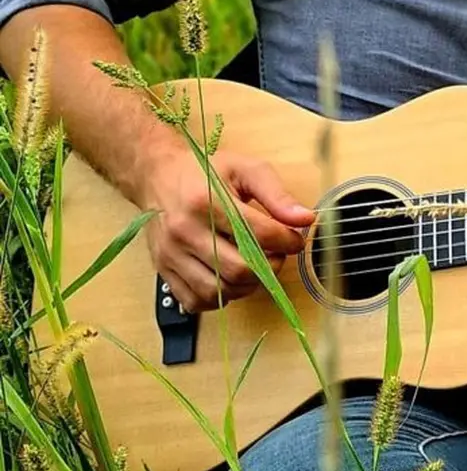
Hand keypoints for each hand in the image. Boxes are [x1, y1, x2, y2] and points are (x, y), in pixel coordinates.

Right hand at [141, 149, 313, 312]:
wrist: (158, 175)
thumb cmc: (205, 172)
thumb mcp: (245, 169)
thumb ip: (277, 195)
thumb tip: (305, 219)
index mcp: (205, 201)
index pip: (257, 234)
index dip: (286, 241)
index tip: (295, 239)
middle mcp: (184, 231)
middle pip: (239, 269)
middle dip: (269, 266)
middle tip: (276, 254)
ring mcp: (171, 254)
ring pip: (219, 291)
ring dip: (247, 285)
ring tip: (255, 266)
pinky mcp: (163, 270)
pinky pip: (196, 301)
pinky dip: (221, 297)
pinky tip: (230, 277)